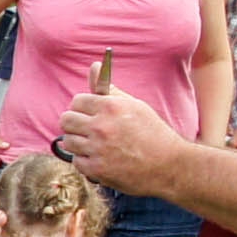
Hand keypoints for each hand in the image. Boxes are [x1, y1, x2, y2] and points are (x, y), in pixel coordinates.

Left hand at [54, 84, 188, 188]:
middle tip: (86, 129)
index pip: (76, 101)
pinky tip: (99, 158)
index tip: (88, 114)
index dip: (82, 108)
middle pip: (66, 120)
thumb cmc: (152, 133)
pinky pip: (76, 161)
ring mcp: (97, 149)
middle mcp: (101, 126)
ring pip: (68, 141)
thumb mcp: (134, 106)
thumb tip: (94, 66)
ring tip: (94, 145)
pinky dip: (85, 161)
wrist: (169, 165)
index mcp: (111, 106)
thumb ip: (108, 89)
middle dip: (74, 124)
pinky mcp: (97, 169)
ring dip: (78, 143)